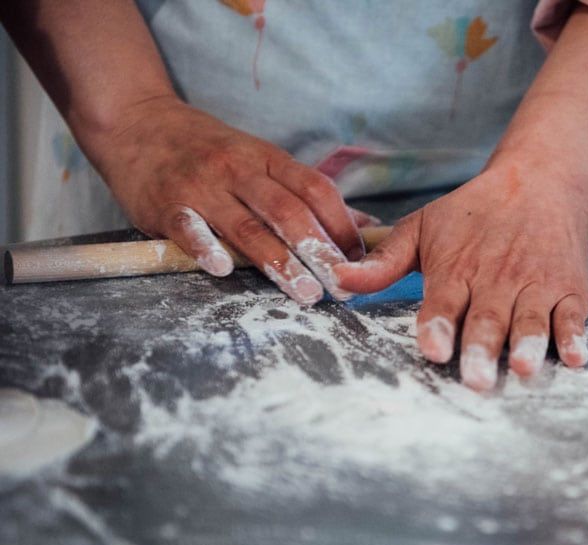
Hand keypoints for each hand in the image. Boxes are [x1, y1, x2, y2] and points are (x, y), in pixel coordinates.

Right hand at [87, 95, 363, 304]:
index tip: (360, 260)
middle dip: (319, 251)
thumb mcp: (260, 159)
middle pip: (288, 212)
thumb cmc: (209, 150)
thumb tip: (364, 227)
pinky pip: (188, 228)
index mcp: (267, 158)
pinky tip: (224, 270)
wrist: (136, 122)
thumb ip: (305, 193)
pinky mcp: (165, 204)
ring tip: (305, 292)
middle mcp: (238, 170)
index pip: (316, 189)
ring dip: (280, 262)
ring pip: (247, 226)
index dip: (342, 225)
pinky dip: (206, 247)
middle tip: (341, 285)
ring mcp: (201, 186)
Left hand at [334, 162, 587, 390]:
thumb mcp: (424, 227)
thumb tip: (338, 279)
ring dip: (527, 345)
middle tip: (475, 379)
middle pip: (487, 320)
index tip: (434, 348)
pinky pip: (572, 316)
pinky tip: (575, 357)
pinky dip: (574, 337)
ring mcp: (535, 286)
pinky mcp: (569, 290)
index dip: (439, 326)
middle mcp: (496, 281)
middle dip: (480, 349)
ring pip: (530, 320)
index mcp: (457, 270)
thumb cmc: (474, 212)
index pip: (444, 303)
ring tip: (522, 368)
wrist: (540, 180)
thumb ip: (384, 260)